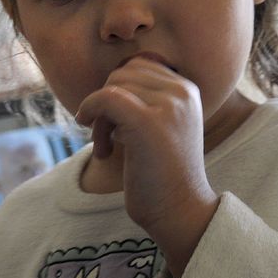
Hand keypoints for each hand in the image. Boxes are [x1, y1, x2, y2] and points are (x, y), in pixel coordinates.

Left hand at [75, 57, 218, 277]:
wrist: (179, 211)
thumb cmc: (161, 177)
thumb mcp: (159, 130)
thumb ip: (143, 104)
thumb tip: (106, 87)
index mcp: (187, 89)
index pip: (138, 66)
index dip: (117, 92)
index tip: (114, 126)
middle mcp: (182, 91)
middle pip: (122, 73)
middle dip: (105, 103)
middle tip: (106, 140)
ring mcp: (168, 105)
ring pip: (112, 86)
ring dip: (99, 117)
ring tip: (106, 148)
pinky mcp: (148, 122)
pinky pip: (106, 98)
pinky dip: (90, 111)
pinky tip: (95, 140)